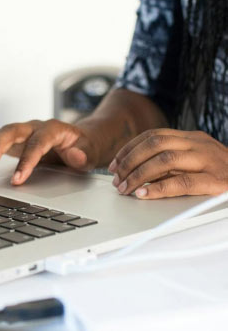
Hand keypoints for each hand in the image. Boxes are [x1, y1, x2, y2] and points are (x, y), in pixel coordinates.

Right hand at [0, 119, 99, 184]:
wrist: (80, 140)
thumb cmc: (84, 147)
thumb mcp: (90, 152)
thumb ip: (84, 154)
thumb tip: (75, 155)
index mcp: (53, 129)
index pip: (37, 143)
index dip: (26, 161)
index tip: (17, 180)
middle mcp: (35, 126)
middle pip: (11, 131)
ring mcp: (23, 131)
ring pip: (0, 134)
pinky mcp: (15, 139)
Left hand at [109, 128, 227, 198]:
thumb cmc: (223, 174)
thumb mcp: (198, 161)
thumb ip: (174, 163)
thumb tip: (138, 173)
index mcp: (192, 138)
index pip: (153, 136)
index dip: (129, 149)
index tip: (114, 164)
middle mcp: (199, 144)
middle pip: (154, 144)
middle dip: (129, 161)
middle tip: (116, 179)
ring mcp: (208, 161)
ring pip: (164, 160)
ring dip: (139, 175)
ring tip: (126, 188)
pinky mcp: (216, 181)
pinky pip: (182, 182)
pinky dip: (159, 189)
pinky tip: (145, 195)